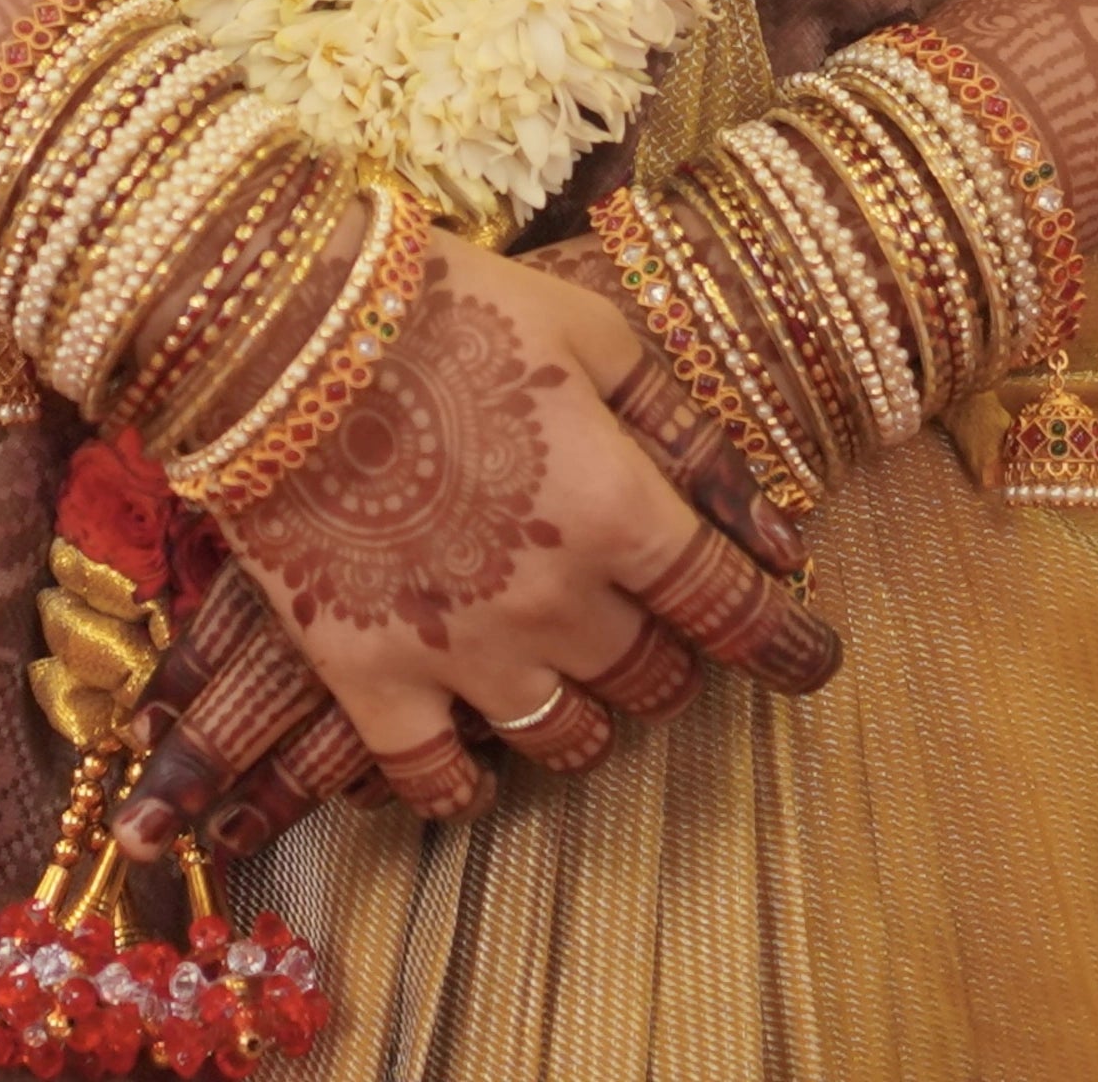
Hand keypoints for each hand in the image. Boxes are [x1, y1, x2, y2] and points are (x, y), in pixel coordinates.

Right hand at [113, 238, 827, 852]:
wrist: (285, 328)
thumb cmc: (451, 308)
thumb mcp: (592, 334)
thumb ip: (687, 433)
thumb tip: (774, 531)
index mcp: (619, 510)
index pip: (735, 610)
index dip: (788, 645)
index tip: (813, 658)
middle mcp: (556, 600)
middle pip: (652, 675)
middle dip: (671, 656)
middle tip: (650, 619)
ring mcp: (461, 651)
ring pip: (564, 737)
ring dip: (588, 716)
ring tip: (570, 678)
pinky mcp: (369, 675)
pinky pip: (435, 780)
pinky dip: (464, 789)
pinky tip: (475, 766)